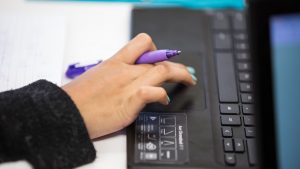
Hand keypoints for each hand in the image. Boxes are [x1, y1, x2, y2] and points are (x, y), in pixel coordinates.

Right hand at [62, 33, 195, 138]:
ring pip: (162, 70)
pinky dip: (163, 95)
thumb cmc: (79, 98)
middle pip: (158, 58)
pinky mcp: (129, 101)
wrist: (65, 112)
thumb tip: (127, 80)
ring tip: (187, 80)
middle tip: (185, 71)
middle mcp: (125, 70)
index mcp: (116, 61)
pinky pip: (153, 91)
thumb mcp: (97, 77)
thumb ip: (116, 75)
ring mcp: (128, 85)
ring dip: (180, 74)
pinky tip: (163, 101)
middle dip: (176, 64)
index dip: (156, 49)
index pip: (142, 42)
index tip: (161, 58)